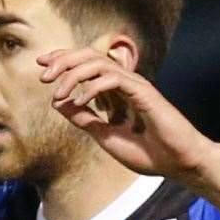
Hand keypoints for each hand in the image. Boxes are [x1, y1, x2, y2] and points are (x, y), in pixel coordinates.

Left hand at [37, 48, 215, 179]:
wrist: (177, 164)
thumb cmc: (148, 153)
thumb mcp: (105, 135)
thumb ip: (84, 119)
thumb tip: (58, 103)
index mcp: (116, 92)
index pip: (87, 66)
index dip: (64, 62)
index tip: (42, 68)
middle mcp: (124, 83)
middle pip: (90, 56)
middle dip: (64, 60)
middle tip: (44, 74)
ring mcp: (135, 85)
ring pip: (99, 63)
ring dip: (74, 74)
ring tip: (58, 92)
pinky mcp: (143, 91)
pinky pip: (112, 79)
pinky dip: (92, 88)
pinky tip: (80, 102)